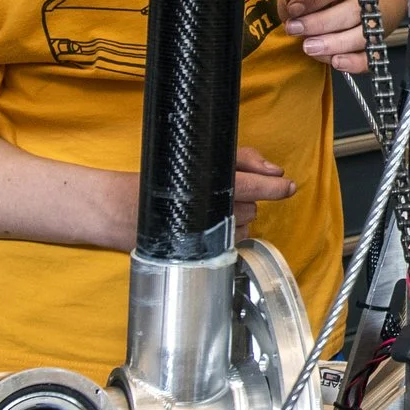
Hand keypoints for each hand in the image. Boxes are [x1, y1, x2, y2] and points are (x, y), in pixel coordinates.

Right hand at [101, 146, 293, 245]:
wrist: (122, 209)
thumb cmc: (162, 182)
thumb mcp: (201, 159)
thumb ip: (244, 159)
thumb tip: (277, 171)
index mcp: (211, 182)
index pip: (252, 183)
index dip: (272, 185)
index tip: (286, 184)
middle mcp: (213, 209)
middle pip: (252, 207)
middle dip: (245, 201)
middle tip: (220, 196)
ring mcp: (210, 233)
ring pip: (244, 226)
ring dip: (236, 220)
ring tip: (209, 213)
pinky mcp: (205, 250)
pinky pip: (231, 243)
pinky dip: (226, 235)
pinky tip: (207, 228)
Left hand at [281, 0, 388, 73]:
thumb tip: (288, 6)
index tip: (293, 8)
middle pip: (349, 13)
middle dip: (318, 23)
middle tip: (293, 29)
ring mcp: (377, 22)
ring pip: (359, 36)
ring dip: (332, 44)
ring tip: (308, 47)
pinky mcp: (379, 42)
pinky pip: (370, 57)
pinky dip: (355, 63)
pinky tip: (336, 63)